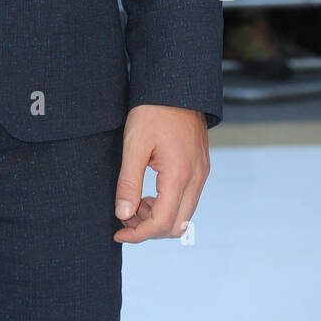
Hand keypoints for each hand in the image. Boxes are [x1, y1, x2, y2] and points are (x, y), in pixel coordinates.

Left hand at [113, 104, 209, 242]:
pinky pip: (188, 199)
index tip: (118, 232)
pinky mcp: (201, 167)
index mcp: (179, 175)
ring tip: (134, 203)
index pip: (162, 223)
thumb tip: (123, 215)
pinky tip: (149, 193)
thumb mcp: (134, 145)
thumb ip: (129, 183)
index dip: (139, 234)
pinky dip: (168, 205)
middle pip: (177, 225)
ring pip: (184, 215)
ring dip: (158, 217)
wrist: (177, 85)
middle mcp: (196, 179)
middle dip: (149, 229)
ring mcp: (202, 174)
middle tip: (124, 217)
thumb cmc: (152, 111)